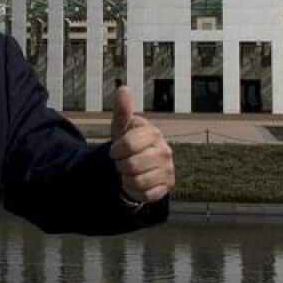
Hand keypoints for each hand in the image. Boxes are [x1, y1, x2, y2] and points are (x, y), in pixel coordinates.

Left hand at [108, 86, 173, 202]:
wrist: (137, 164)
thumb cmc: (128, 143)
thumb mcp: (122, 127)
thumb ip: (122, 110)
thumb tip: (123, 88)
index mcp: (153, 134)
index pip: (128, 145)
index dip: (116, 151)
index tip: (115, 151)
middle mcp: (165, 151)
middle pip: (132, 165)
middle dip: (121, 166)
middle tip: (122, 163)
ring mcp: (168, 170)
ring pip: (138, 181)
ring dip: (127, 179)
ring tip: (128, 172)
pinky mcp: (166, 187)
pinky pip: (145, 194)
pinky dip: (134, 191)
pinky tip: (135, 183)